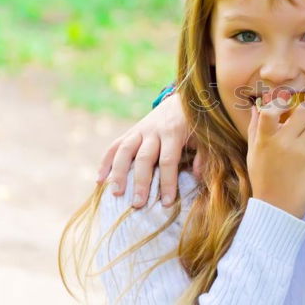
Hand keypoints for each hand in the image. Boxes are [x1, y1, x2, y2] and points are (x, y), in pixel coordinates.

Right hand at [96, 92, 203, 207]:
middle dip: (140, 182)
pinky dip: (105, 162)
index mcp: (173, 132)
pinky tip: (100, 180)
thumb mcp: (204, 137)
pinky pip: (114, 146)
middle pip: (144, 158)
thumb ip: (203, 156)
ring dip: (118, 173)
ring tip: (116, 193)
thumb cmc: (195, 124)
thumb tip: (198, 176)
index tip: (166, 202)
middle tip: (138, 204)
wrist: (182, 100)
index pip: (168, 160)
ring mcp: (139, 130)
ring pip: (124, 151)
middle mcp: (153, 131)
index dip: (167, 182)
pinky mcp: (131, 131)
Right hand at [246, 92, 304, 217]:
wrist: (277, 208)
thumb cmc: (263, 179)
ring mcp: (301, 150)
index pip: (271, 110)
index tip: (285, 103)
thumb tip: (257, 106)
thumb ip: (255, 128)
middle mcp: (284, 141)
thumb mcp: (253, 153)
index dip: (281, 101)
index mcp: (265, 139)